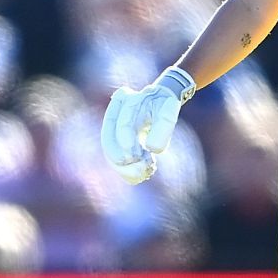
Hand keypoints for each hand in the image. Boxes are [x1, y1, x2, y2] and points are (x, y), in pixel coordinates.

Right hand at [100, 66, 195, 183]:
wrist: (158, 103)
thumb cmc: (164, 105)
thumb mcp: (169, 109)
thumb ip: (164, 124)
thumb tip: (152, 148)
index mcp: (123, 99)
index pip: (119, 121)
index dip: (125, 139)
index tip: (135, 155)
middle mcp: (112, 113)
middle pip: (108, 138)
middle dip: (121, 157)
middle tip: (141, 170)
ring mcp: (111, 129)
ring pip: (109, 151)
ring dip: (123, 168)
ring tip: (142, 174)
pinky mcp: (114, 143)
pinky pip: (114, 160)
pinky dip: (124, 171)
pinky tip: (136, 177)